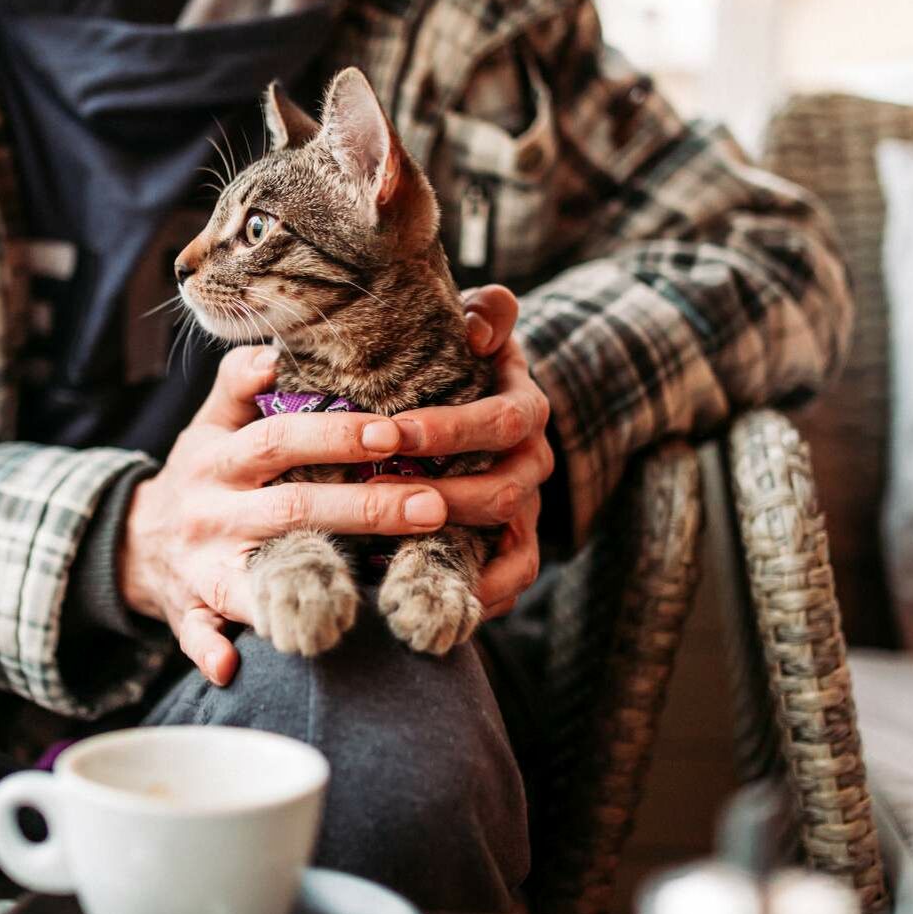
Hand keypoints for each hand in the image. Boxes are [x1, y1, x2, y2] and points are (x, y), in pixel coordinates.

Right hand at [120, 346, 450, 685]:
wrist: (133, 541)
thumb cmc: (199, 474)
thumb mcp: (209, 422)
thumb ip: (239, 382)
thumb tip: (273, 351)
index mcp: (217, 458)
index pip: (279, 439)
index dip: (333, 435)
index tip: (393, 431)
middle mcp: (210, 511)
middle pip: (292, 507)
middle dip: (366, 506)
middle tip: (435, 503)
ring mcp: (199, 565)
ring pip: (257, 573)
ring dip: (320, 579)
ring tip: (390, 581)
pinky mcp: (188, 612)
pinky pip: (196, 635)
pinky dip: (210, 651)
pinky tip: (232, 667)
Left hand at [392, 286, 553, 618]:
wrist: (467, 404)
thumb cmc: (455, 360)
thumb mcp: (470, 324)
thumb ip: (485, 312)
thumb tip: (479, 329)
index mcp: (524, 405)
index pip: (500, 420)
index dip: (448, 430)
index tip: (390, 434)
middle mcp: (533, 459)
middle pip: (503, 488)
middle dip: (441, 494)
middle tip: (379, 495)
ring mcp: (528, 506)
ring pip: (508, 537)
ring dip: (452, 544)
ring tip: (397, 548)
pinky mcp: (517, 546)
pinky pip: (513, 578)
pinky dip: (481, 595)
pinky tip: (430, 600)